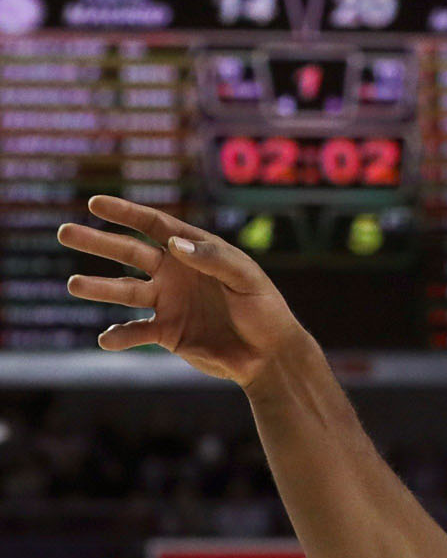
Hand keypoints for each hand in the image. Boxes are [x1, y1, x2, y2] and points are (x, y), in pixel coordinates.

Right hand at [58, 195, 306, 387]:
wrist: (270, 354)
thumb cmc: (265, 309)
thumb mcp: (247, 279)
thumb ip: (213, 258)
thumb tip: (173, 243)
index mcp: (196, 252)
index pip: (157, 226)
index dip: (126, 213)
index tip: (96, 202)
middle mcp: (176, 274)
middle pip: (130, 253)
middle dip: (98, 242)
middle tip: (65, 232)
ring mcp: (168, 303)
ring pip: (125, 292)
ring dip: (99, 288)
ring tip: (74, 284)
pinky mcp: (167, 333)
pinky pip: (135, 332)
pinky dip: (119, 336)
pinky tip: (107, 338)